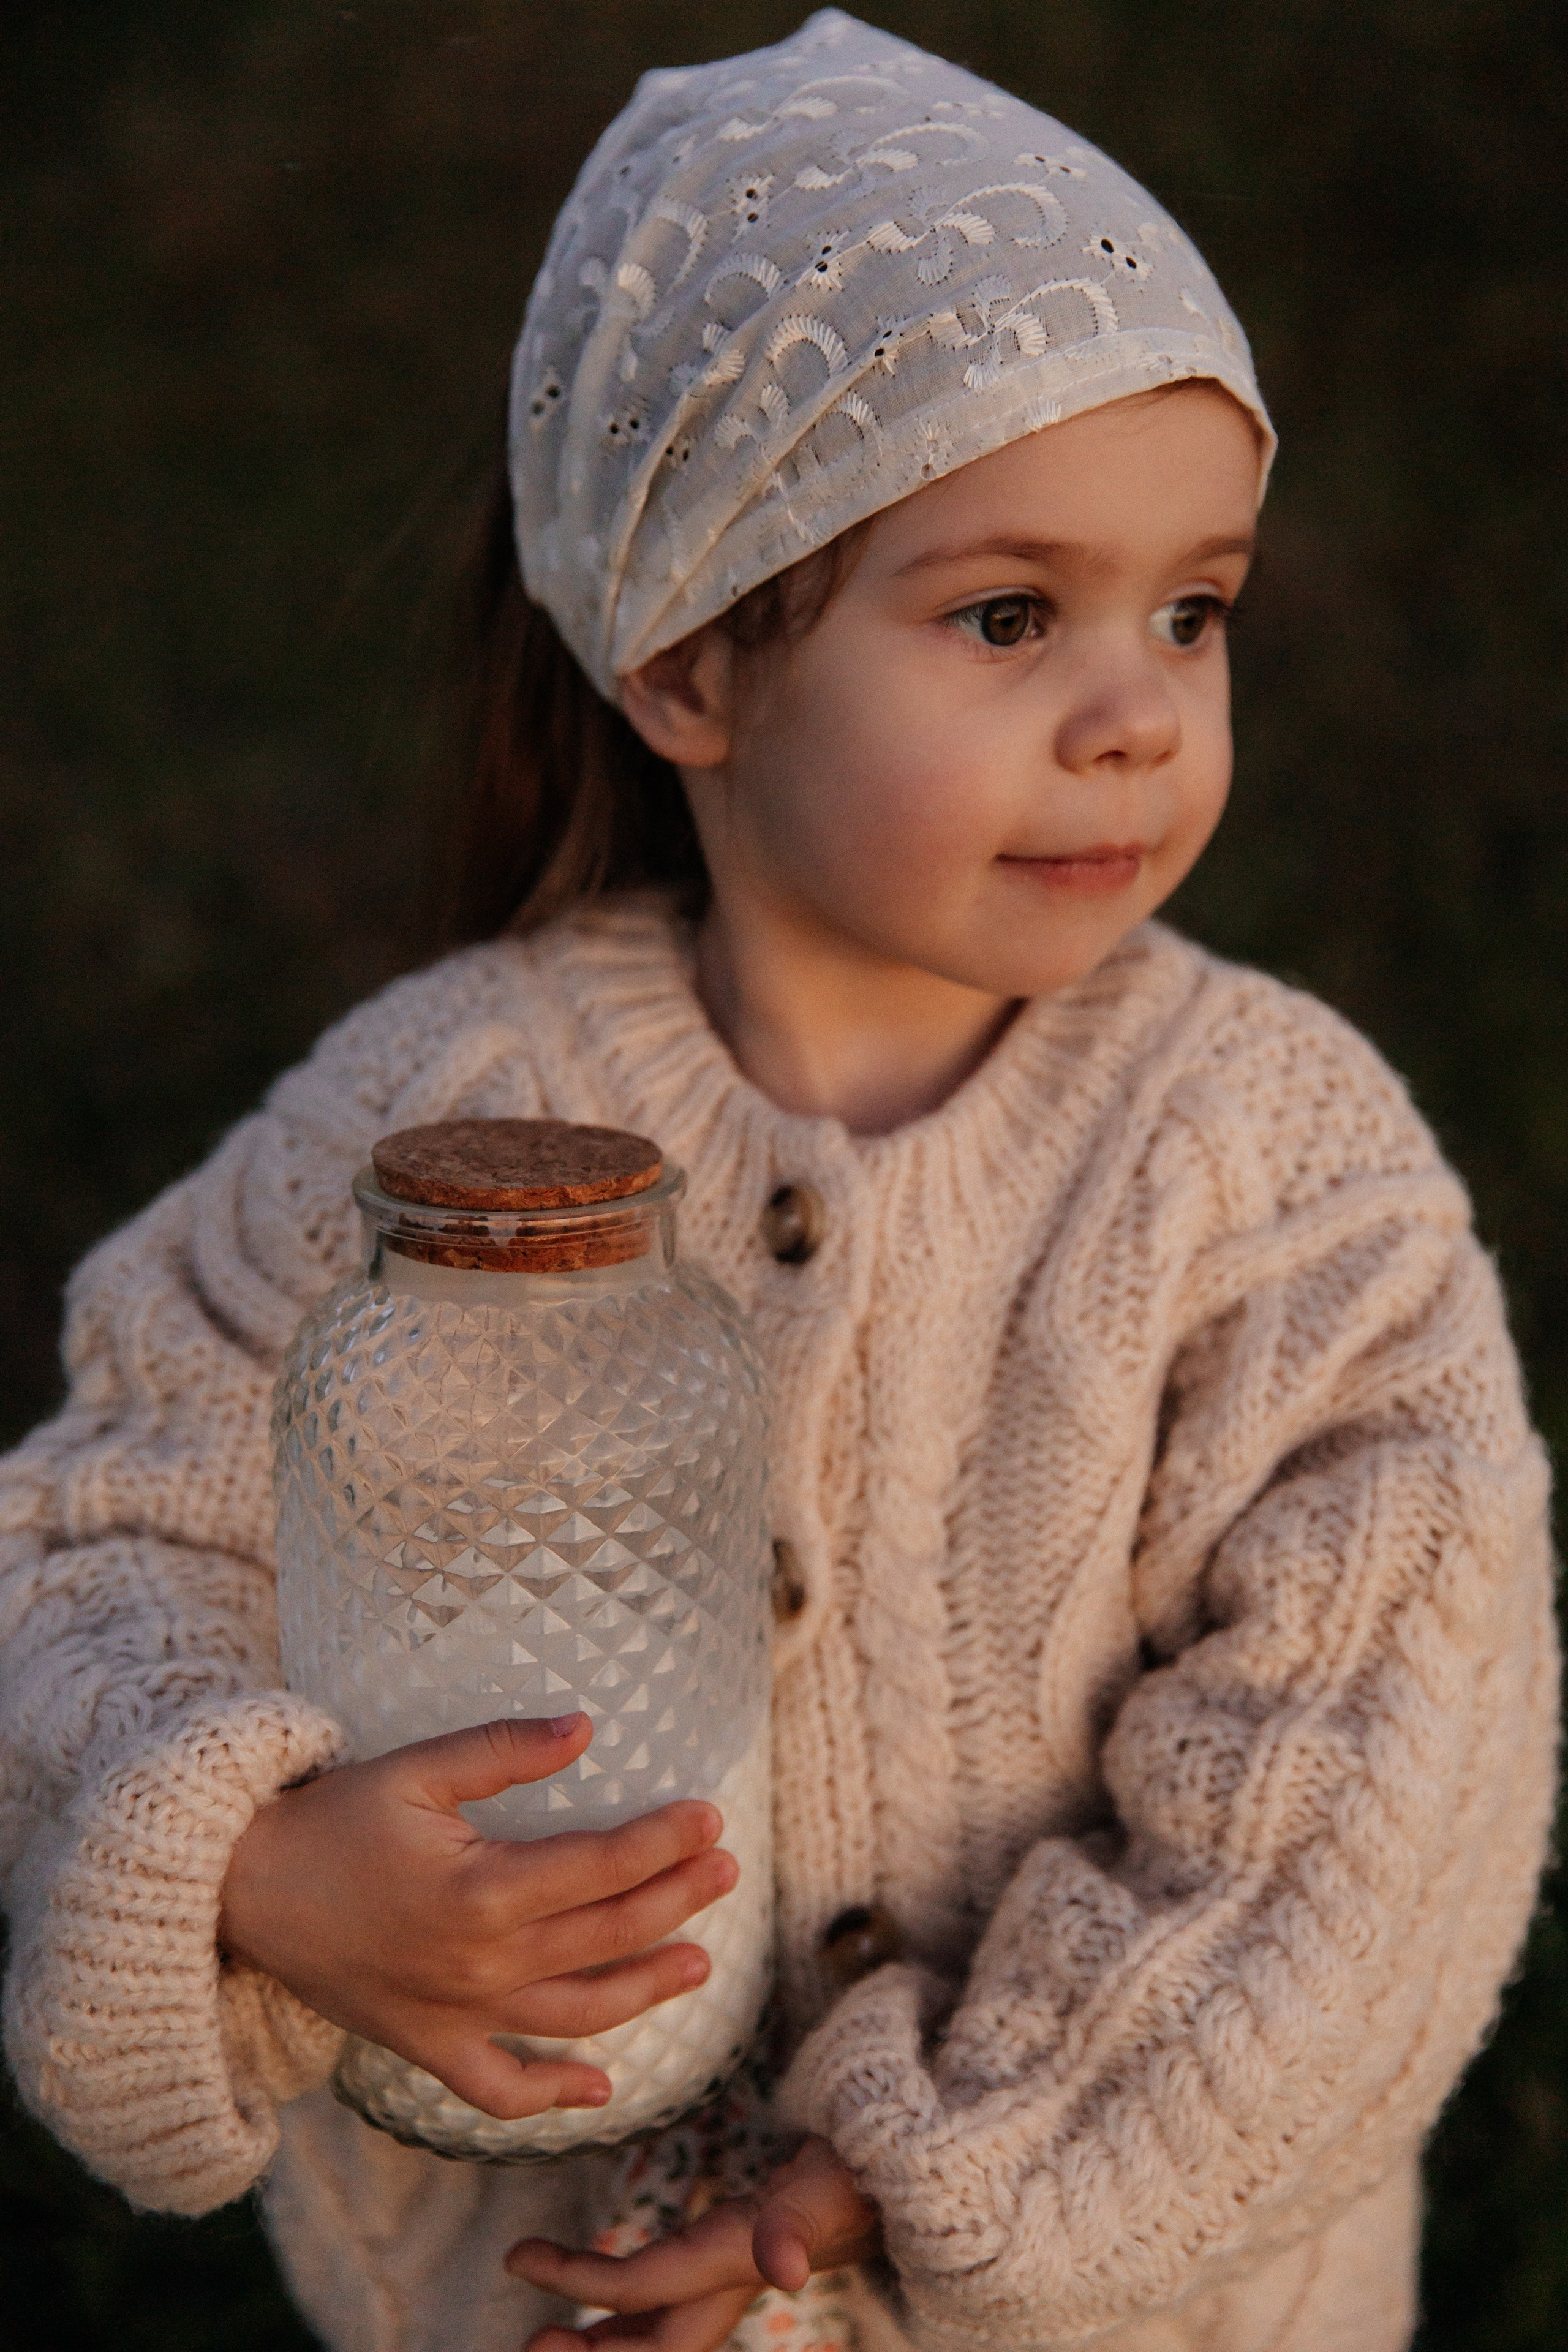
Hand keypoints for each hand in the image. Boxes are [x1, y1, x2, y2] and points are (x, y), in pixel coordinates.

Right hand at [218, 1712, 735, 2118]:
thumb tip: (586, 1725)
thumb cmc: (332, 1820)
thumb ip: (505, 1749)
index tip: (711, 1818)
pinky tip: (600, 2084)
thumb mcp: (417, 1769)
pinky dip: (552, 2092)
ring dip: (646, 1989)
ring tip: (699, 1962)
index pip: (602, 1866)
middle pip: (605, 1936)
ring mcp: (457, 2016)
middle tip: (726, 1870)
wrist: (243, 1892)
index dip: (664, 1841)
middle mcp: (480, 1965)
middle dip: (675, 1900)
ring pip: (577, 2014)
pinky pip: (501, 2088)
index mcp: (482, 1891)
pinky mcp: (427, 2046)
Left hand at [507, 2133, 878, 2349]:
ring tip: (547, 2339)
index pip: (640, 2288)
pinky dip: (625, 2308)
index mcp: (731, 2261)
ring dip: (602, 2339)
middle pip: (647, 2341)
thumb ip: (800, 2223)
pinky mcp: (731, 2254)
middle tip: (531, 2342)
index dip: (577, 2281)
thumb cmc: (857, 2171)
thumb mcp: (828, 2190)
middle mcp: (724, 2279)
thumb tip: (785, 2269)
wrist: (891, 2169)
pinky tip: (600, 2314)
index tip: (518, 2259)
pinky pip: (667, 2298)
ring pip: (653, 2326)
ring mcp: (727, 2272)